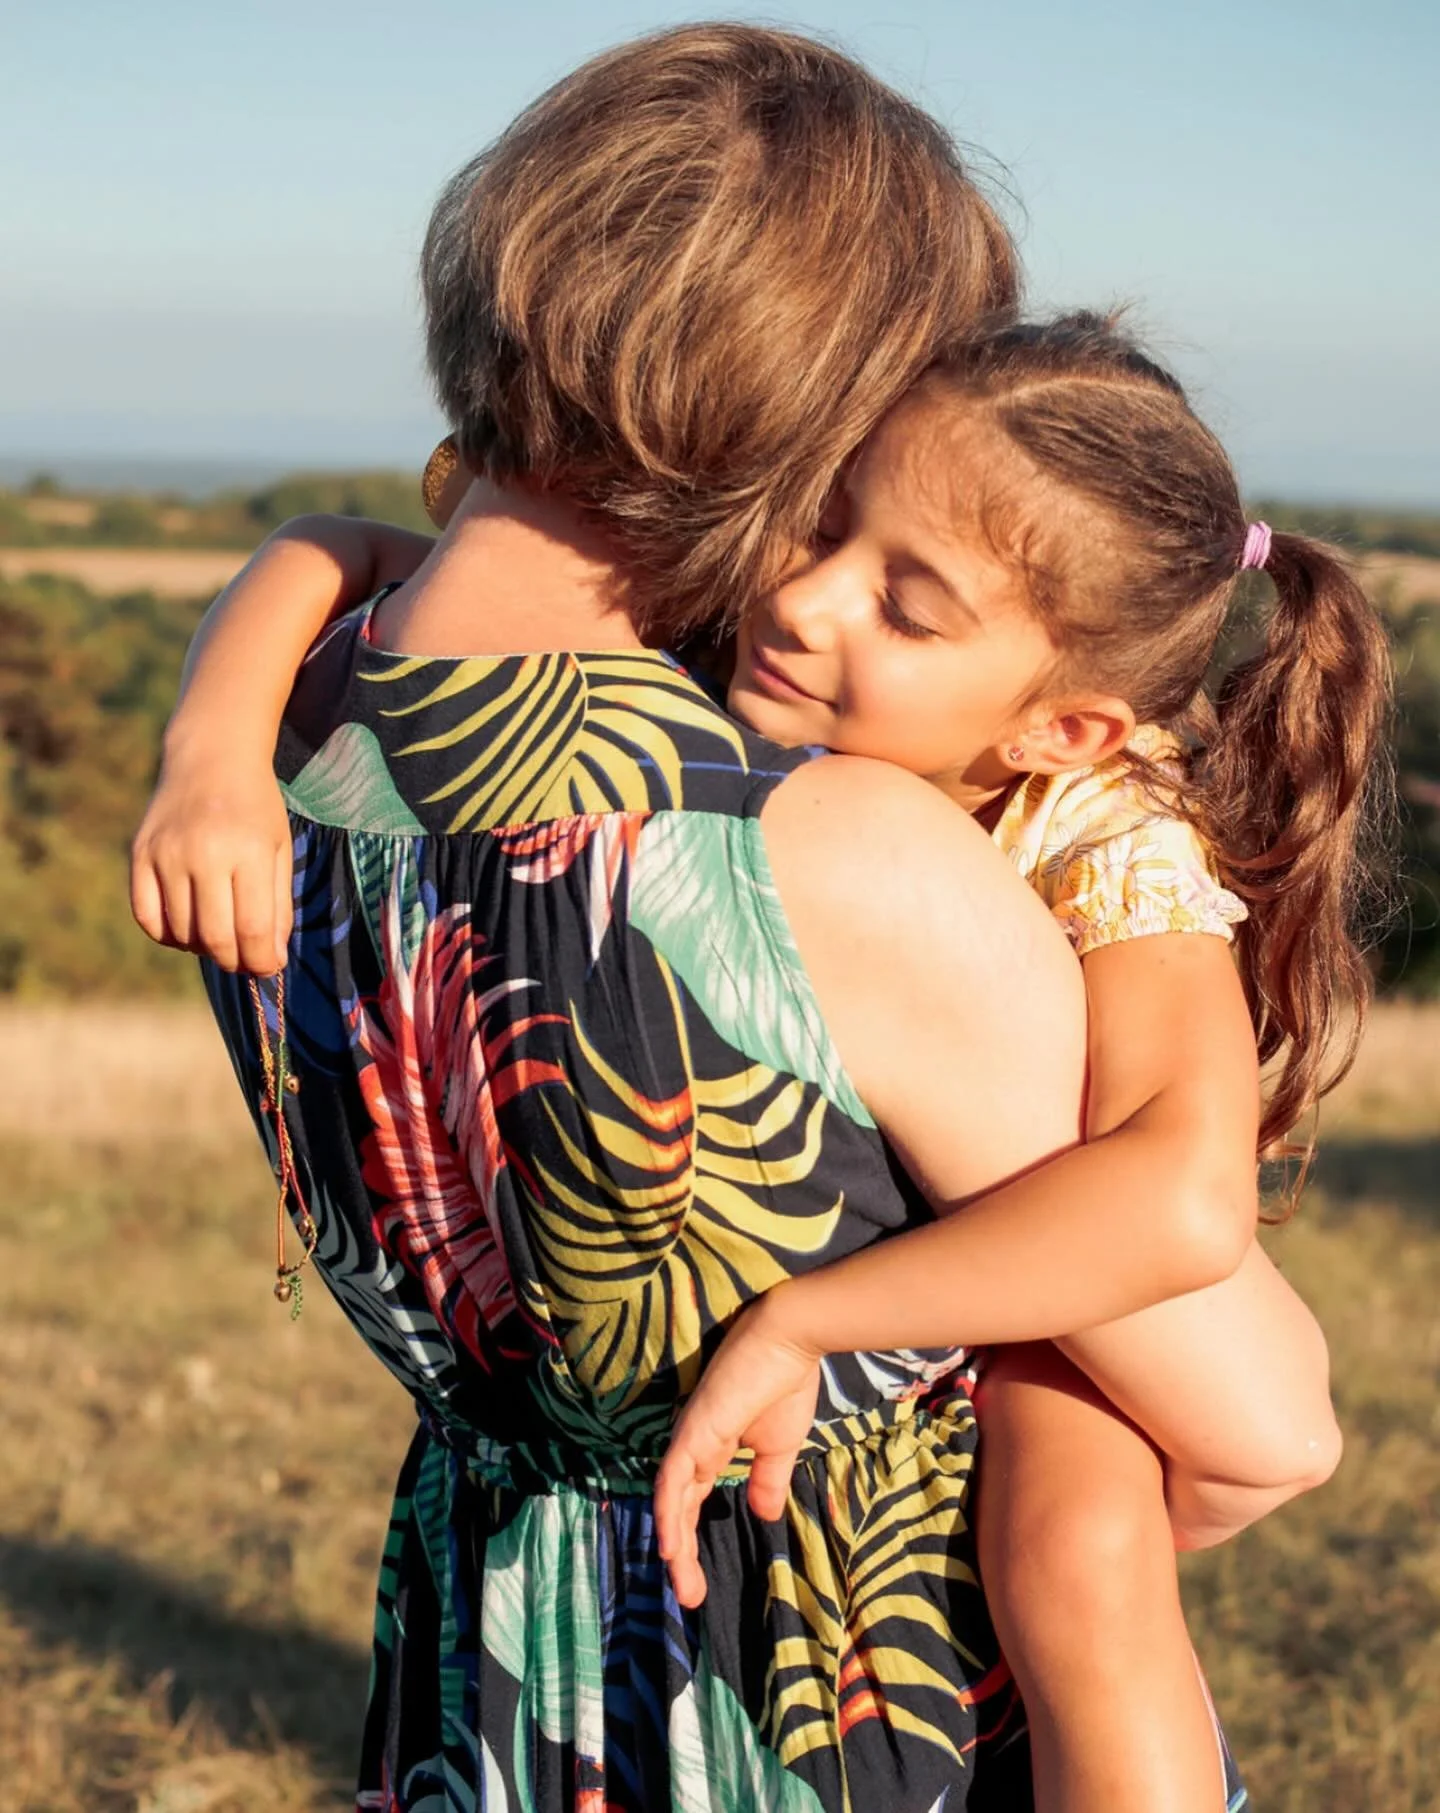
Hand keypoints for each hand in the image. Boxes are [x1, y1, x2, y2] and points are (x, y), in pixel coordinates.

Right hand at [130, 743, 292, 973]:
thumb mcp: (280, 850)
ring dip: (203, 948)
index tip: (269, 966)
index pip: (253, 929)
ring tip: (221, 934)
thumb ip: (279, 907)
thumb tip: (272, 961)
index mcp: (249, 851)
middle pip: (215, 938)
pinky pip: (147, 917)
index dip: (262, 961)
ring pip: (181, 932)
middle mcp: (203, 853)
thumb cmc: (255, 808)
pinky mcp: (139, 854)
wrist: (211, 757)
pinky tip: (188, 927)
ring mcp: (166, 853)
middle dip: (235, 961)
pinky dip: (168, 935)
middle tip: (245, 959)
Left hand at [654, 1290, 822, 1608]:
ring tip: (682, 1583)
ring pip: (670, 1500)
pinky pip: (673, 1478)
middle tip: (689, 1596)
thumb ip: (766, 1479)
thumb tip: (764, 1515)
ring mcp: (690, 1437)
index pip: (691, 1502)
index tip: (698, 1584)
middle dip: (680, 1554)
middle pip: (676, 1508)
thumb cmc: (785, 1382)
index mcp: (712, 1448)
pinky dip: (668, 1512)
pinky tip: (669, 1544)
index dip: (689, 1541)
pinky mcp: (694, 1429)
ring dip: (674, 1544)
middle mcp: (693, 1446)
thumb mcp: (779, 1446)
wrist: (791, 1339)